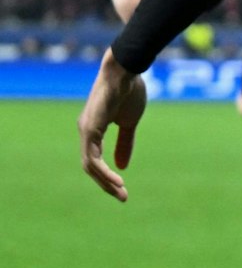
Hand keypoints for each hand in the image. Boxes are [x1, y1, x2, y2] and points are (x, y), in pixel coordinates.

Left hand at [78, 51, 146, 200]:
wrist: (127, 70)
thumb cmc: (129, 91)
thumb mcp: (129, 122)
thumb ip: (125, 143)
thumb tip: (123, 165)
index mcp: (94, 130)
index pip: (96, 160)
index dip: (108, 176)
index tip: (123, 189)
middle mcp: (86, 131)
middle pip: (91, 167)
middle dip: (106, 184)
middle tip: (123, 197)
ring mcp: (86, 130)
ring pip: (90, 164)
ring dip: (105, 181)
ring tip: (120, 191)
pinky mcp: (90, 128)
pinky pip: (92, 156)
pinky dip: (103, 170)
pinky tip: (116, 178)